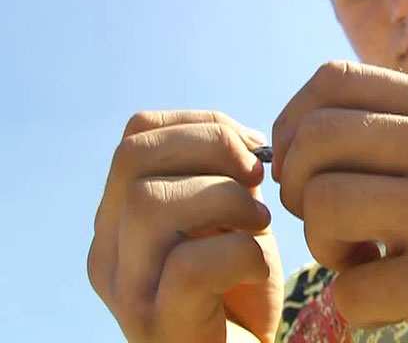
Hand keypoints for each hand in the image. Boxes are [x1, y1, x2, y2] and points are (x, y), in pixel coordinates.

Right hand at [88, 110, 283, 342]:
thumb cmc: (238, 285)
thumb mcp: (232, 216)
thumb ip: (227, 175)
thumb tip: (247, 142)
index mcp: (120, 215)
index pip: (135, 137)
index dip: (197, 124)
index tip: (249, 147)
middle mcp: (107, 249)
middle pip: (133, 158)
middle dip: (211, 148)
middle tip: (256, 177)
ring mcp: (126, 289)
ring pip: (152, 203)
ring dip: (228, 199)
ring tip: (259, 224)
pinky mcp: (158, 325)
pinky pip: (190, 264)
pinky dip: (241, 253)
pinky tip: (258, 268)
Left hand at [271, 61, 407, 341]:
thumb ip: (386, 129)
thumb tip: (288, 139)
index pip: (332, 79)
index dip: (292, 122)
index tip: (299, 164)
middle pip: (316, 137)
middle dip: (296, 185)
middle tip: (323, 218)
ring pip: (323, 202)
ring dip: (320, 243)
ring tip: (357, 256)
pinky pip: (348, 287)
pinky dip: (353, 300)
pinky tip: (390, 298)